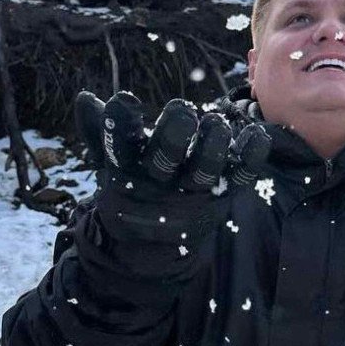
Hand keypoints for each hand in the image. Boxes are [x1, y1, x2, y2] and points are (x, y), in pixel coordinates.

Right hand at [74, 91, 270, 246]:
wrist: (150, 247)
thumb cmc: (131, 189)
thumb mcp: (110, 163)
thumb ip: (99, 132)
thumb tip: (85, 98)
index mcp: (128, 173)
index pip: (120, 147)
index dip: (120, 126)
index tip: (125, 101)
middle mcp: (160, 184)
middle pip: (166, 160)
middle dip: (174, 135)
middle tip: (182, 109)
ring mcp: (193, 192)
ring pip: (204, 171)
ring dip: (213, 145)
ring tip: (217, 122)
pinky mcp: (222, 195)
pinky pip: (241, 176)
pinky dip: (251, 156)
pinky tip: (259, 134)